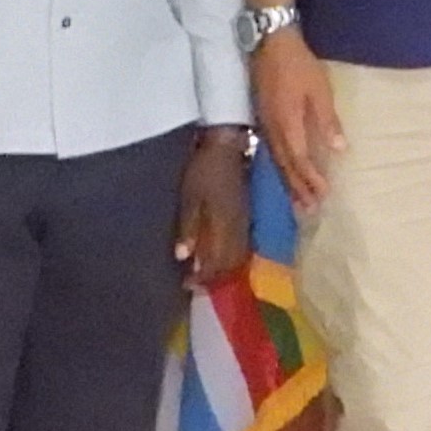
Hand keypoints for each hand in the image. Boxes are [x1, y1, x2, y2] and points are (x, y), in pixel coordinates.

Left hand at [176, 130, 251, 282]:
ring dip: (224, 269)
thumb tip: (183, 258)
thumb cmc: (204, 170)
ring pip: (239, 256)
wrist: (227, 147)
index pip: (217, 262)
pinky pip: (242, 245)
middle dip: (214, 278)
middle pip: (231, 264)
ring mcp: (245, 222)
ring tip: (207, 272)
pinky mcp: (246, 216)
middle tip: (195, 283)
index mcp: (224, 226)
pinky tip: (219, 254)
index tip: (187, 284)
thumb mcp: (190, 197)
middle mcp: (239, 229)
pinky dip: (231, 256)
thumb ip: (189, 228)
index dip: (203, 277)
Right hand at [252, 29, 344, 213]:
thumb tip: (339, 150)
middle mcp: (273, 130)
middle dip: (298, 188)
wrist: (269, 42)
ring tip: (297, 199)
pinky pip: (270, 150)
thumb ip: (328, 121)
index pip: (300, 160)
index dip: (311, 179)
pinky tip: (284, 170)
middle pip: (285, 166)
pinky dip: (279, 166)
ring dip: (287, 181)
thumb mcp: (320, 90)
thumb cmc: (298, 64)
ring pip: (276, 160)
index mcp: (288, 125)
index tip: (323, 195)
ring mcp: (264, 123)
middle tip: (309, 209)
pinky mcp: (262, 116)